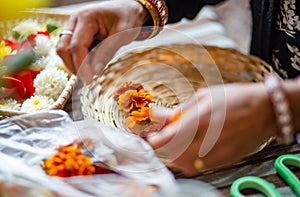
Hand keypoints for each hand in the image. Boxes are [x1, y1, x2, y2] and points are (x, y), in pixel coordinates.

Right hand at [56, 0, 148, 83]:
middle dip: (75, 67)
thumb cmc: (127, 17)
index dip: (81, 66)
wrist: (128, 8)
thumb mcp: (123, 34)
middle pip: (64, 49)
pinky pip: (70, 50)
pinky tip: (91, 65)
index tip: (89, 80)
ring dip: (75, 64)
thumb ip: (108, 51)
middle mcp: (75, 21)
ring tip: (91, 73)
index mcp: (86, 17)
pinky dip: (78, 60)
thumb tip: (96, 70)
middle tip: (88, 80)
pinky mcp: (76, 33)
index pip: (76, 46)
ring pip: (64, 50)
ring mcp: (73, 27)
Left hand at [147, 83, 276, 175]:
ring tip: (182, 142)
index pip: (169, 138)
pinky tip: (196, 147)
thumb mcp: (205, 96)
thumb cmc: (235, 98)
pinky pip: (200, 167)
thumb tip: (158, 115)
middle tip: (167, 136)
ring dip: (177, 155)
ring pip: (185, 165)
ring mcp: (218, 153)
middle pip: (174, 154)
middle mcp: (209, 139)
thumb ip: (180, 110)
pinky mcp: (226, 160)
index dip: (154, 141)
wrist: (265, 110)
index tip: (150, 138)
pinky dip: (192, 160)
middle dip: (165, 147)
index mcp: (202, 119)